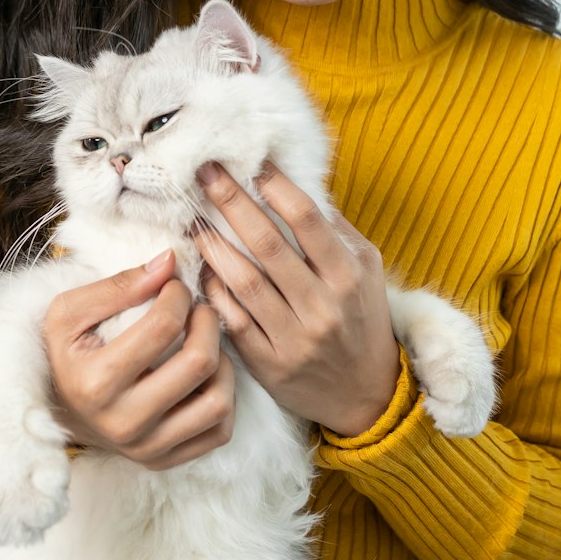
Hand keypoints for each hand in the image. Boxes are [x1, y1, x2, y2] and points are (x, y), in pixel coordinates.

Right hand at [42, 251, 236, 471]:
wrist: (56, 409)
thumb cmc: (65, 354)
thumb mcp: (70, 312)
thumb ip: (118, 285)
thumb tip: (169, 262)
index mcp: (96, 382)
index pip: (163, 326)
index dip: (177, 294)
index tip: (173, 286)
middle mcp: (123, 423)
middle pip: (198, 364)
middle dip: (207, 322)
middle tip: (198, 309)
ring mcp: (147, 448)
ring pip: (218, 403)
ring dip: (221, 362)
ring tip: (204, 344)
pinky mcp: (164, 461)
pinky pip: (219, 432)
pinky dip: (223, 398)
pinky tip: (204, 377)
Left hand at [191, 161, 400, 438]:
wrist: (367, 396)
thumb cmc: (362, 320)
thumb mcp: (367, 271)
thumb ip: (336, 231)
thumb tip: (296, 184)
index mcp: (348, 276)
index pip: (307, 219)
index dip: (275, 187)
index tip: (250, 163)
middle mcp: (322, 306)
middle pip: (268, 245)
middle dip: (232, 203)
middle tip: (205, 173)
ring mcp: (294, 338)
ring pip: (243, 283)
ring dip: (213, 246)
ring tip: (193, 220)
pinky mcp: (270, 365)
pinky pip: (233, 321)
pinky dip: (212, 292)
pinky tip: (199, 270)